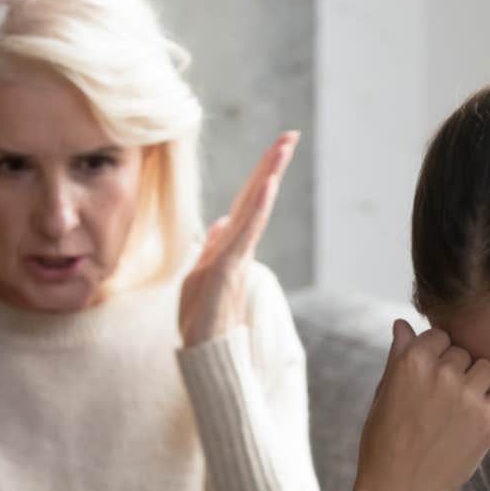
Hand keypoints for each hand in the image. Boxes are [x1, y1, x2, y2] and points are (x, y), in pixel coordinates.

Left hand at [179, 131, 298, 346]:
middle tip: (291, 135)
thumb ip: (212, 248)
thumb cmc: (202, 321)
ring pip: (253, 210)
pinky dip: (256, 209)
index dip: (259, 175)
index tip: (276, 146)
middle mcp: (237, 248)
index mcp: (229, 247)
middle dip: (271, 165)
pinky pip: (244, 234)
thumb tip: (221, 221)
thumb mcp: (199, 276)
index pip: (245, 204)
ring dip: (268, 177)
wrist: (203, 355)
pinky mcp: (228, 272)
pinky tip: (267, 187)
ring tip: (283, 148)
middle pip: (255, 199)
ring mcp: (235, 259)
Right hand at [354, 320, 489, 490]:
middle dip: (456, 370)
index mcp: (411, 361)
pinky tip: (468, 426)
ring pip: (486, 369)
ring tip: (457, 411)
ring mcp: (467, 395)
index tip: (429, 378)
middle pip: (463, 352)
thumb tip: (402, 323)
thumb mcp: (383, 394)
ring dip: (476, 384)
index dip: (435, 355)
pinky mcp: (488, 420)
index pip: (439, 335)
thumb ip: (398, 355)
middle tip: (440, 402)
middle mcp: (441, 372)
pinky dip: (489, 408)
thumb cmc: (384, 442)